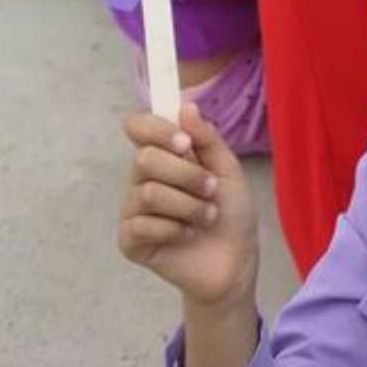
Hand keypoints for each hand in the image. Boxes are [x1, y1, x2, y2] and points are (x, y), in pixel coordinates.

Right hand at [119, 103, 258, 310]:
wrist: (236, 260)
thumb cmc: (231, 213)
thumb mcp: (228, 169)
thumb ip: (207, 139)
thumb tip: (185, 106)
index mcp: (163, 155)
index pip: (138, 126)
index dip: (156, 129)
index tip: (185, 142)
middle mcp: (142, 179)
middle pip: (144, 159)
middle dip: (186, 175)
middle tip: (210, 189)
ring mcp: (133, 210)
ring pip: (148, 193)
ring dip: (187, 206)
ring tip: (207, 217)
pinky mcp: (129, 241)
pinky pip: (142, 226)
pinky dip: (175, 230)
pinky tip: (187, 236)